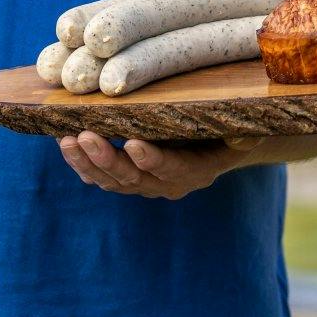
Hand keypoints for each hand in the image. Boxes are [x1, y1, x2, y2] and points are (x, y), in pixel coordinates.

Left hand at [57, 131, 262, 198]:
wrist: (217, 147)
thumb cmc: (229, 133)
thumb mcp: (242, 134)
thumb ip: (242, 136)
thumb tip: (250, 131)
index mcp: (196, 171)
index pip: (172, 169)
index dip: (154, 160)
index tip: (134, 144)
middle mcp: (167, 184)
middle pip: (134, 178)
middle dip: (107, 158)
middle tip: (86, 136)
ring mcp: (145, 184)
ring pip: (112, 181)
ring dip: (87, 162)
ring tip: (67, 140)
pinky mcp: (128, 179)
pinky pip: (101, 178)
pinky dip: (82, 165)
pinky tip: (66, 146)